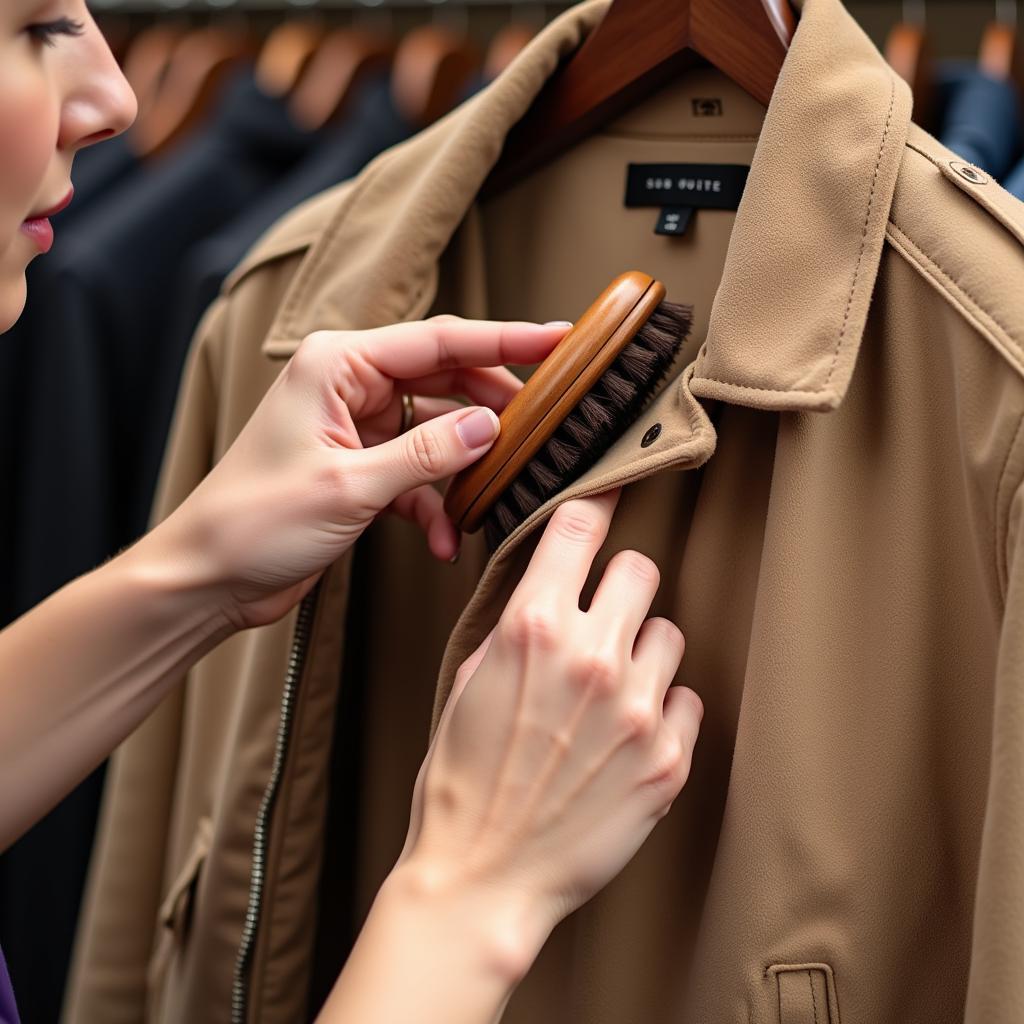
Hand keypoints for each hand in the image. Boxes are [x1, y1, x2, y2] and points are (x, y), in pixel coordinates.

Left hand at [154, 317, 568, 628]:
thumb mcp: (349, 485)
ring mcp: (357, 428)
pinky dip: (435, 504)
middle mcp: (350, 386)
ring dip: (463, 470)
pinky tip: (445, 539)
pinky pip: (418, 474)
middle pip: (445, 381)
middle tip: (541, 431)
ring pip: (437, 432)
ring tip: (494, 495)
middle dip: (491, 412)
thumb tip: (488, 428)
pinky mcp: (361, 469)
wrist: (208, 578)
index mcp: (339, 365)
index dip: (505, 339)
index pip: (439, 340)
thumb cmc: (254, 520)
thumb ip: (426, 454)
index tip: (560, 340)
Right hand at [393, 491, 702, 977]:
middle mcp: (592, 658)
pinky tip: (625, 736)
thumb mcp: (469, 680)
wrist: (482, 877)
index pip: (581, 526)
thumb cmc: (463, 779)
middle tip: (603, 618)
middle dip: (619, 587)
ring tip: (609, 693)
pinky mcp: (668, 758)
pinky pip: (687, 699)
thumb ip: (519, 623)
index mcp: (533, 629)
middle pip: (641, 568)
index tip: (610, 490)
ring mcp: (637, 709)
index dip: (596, 502)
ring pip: (669, 634)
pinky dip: (662, 709)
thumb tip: (555, 586)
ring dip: (642, 653)